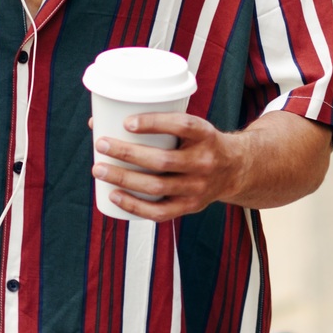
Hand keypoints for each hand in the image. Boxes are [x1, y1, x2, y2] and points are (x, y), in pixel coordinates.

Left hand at [92, 113, 246, 221]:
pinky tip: (114, 195)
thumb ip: (156, 123)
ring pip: (157, 186)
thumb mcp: (190, 127)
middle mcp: (204, 162)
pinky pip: (159, 211)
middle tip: (101, 144)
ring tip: (99, 169)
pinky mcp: (190, 206)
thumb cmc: (199, 142)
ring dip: (124, 179)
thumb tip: (98, 121)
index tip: (126, 122)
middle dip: (127, 153)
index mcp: (206, 135)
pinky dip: (134, 205)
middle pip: (163, 161)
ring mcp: (198, 188)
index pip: (182, 126)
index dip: (154, 124)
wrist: (235, 169)